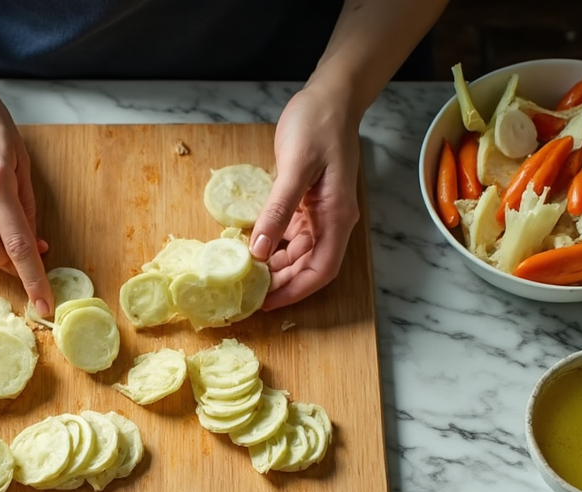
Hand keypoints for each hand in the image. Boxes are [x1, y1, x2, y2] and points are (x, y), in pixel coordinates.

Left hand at [248, 85, 361, 310]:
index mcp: (336, 216)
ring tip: (245, 276)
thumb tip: (259, 251)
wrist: (330, 96)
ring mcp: (320, 213)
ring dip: (275, 267)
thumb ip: (278, 210)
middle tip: (246, 293)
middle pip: (308, 267)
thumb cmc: (318, 125)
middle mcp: (332, 221)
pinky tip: (251, 249)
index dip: (295, 291)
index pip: (321, 270)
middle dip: (281, 284)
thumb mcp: (295, 167)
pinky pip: (290, 235)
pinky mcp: (307, 203)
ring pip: (298, 254)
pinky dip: (272, 245)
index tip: (267, 304)